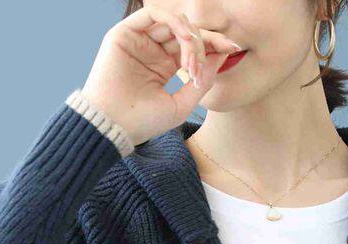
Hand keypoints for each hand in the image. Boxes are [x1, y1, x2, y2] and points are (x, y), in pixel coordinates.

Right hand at [80, 3, 242, 146]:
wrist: (114, 126)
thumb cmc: (144, 122)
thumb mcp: (182, 104)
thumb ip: (203, 81)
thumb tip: (221, 54)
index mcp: (165, 67)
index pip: (193, 48)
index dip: (214, 45)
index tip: (233, 48)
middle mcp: (154, 51)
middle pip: (186, 33)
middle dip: (207, 40)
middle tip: (222, 51)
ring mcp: (140, 40)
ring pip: (174, 23)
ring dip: (191, 37)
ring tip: (194, 62)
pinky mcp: (125, 33)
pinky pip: (154, 14)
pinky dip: (174, 23)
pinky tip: (185, 40)